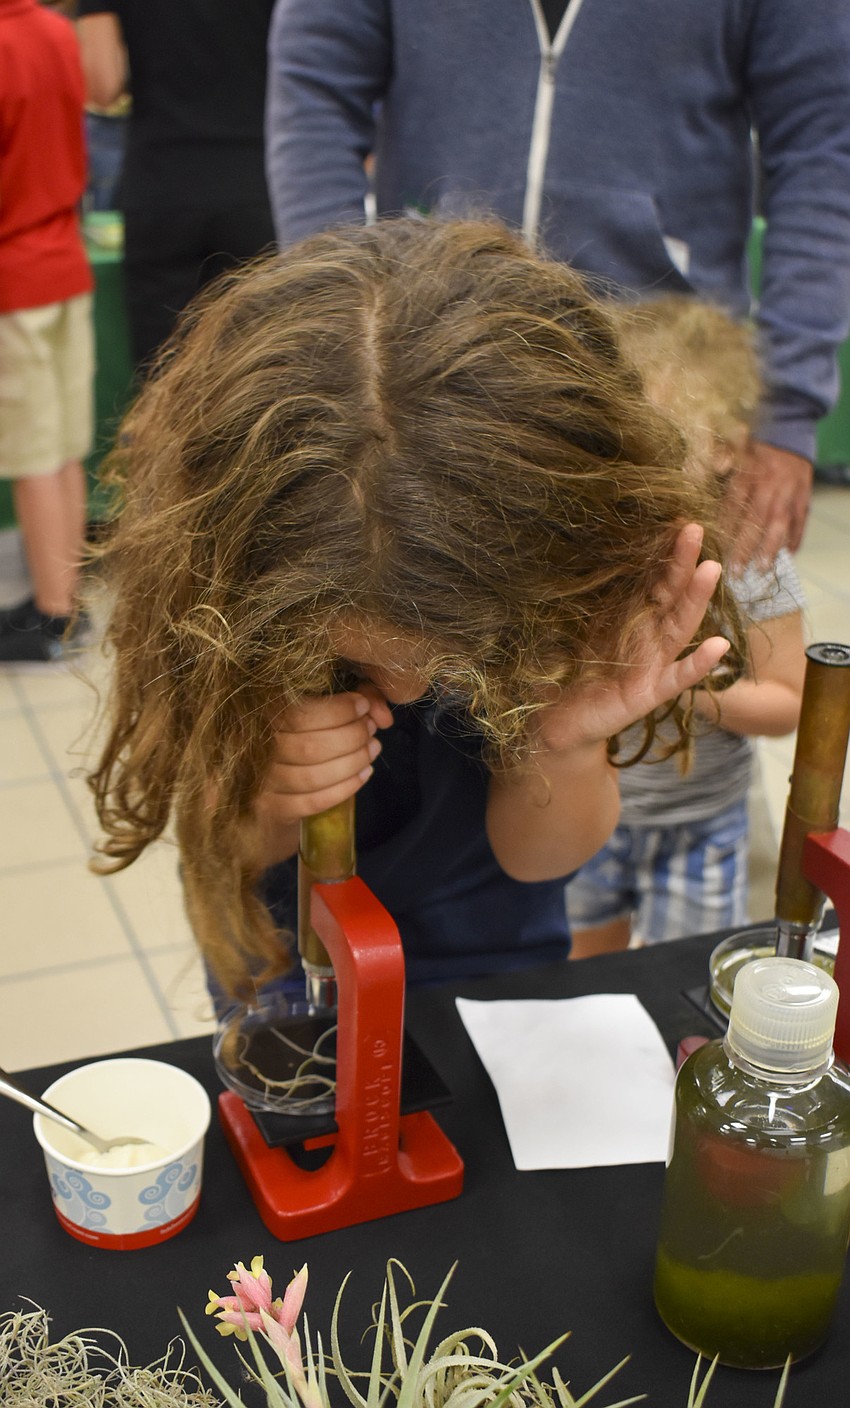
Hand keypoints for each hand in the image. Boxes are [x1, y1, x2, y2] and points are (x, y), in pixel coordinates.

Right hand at [253, 687, 391, 865]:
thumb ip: (356, 697)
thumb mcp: (324, 701)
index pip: (299, 715)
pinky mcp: (271, 808)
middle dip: (351, 738)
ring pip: (312, 777)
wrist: (271, 773)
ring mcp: (260, 783)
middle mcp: (256, 750)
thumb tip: (381, 713)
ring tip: (372, 749)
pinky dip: (344, 789)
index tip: (363, 706)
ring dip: (352, 763)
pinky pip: (311, 803)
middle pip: (309, 748)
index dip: (338, 710)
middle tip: (371, 730)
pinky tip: (364, 774)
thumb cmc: (303, 727)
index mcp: (261, 715)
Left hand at [533, 523, 729, 754]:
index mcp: (628, 617)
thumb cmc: (561, 672)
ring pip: (680, 627)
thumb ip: (572, 598)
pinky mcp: (648, 694)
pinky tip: (718, 646)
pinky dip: (698, 664)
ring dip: (697, 599)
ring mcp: (651, 665)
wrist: (553, 720)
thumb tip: (557, 550)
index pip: (652, 579)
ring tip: (712, 570)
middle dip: (683, 563)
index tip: (675, 520)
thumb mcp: (564, 627)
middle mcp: (646, 637)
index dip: (663, 553)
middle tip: (695, 529)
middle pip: (671, 594)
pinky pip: (677, 678)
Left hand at [726, 440, 811, 567]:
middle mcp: (769, 483)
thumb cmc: (752, 446)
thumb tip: (690, 475)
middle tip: (736, 572)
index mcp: (747, 472)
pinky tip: (788, 555)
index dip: (725, 530)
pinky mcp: (804, 494)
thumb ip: (714, 464)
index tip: (717, 552)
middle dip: (746, 547)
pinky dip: (796, 538)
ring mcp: (790, 490)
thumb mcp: (729, 447)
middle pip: (756, 519)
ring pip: (780, 523)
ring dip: (770, 548)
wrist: (788, 429)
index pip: (734, 506)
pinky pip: (801, 520)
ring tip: (762, 569)